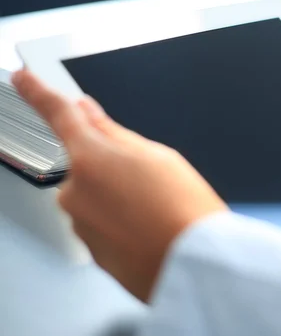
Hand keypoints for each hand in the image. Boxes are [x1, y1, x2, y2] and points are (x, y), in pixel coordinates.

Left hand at [13, 70, 227, 301]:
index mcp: (91, 158)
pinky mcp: (93, 252)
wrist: (194, 266)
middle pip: (88, 165)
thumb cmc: (184, 210)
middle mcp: (75, 192)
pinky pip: (104, 225)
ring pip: (97, 197)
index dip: (37, 91)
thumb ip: (115, 134)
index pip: (57, 114)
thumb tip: (88, 114)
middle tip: (153, 180)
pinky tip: (152, 228)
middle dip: (113, 167)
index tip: (22, 78)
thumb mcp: (159, 156)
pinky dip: (124, 223)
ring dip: (121, 198)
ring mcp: (81, 226)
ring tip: (159, 209)